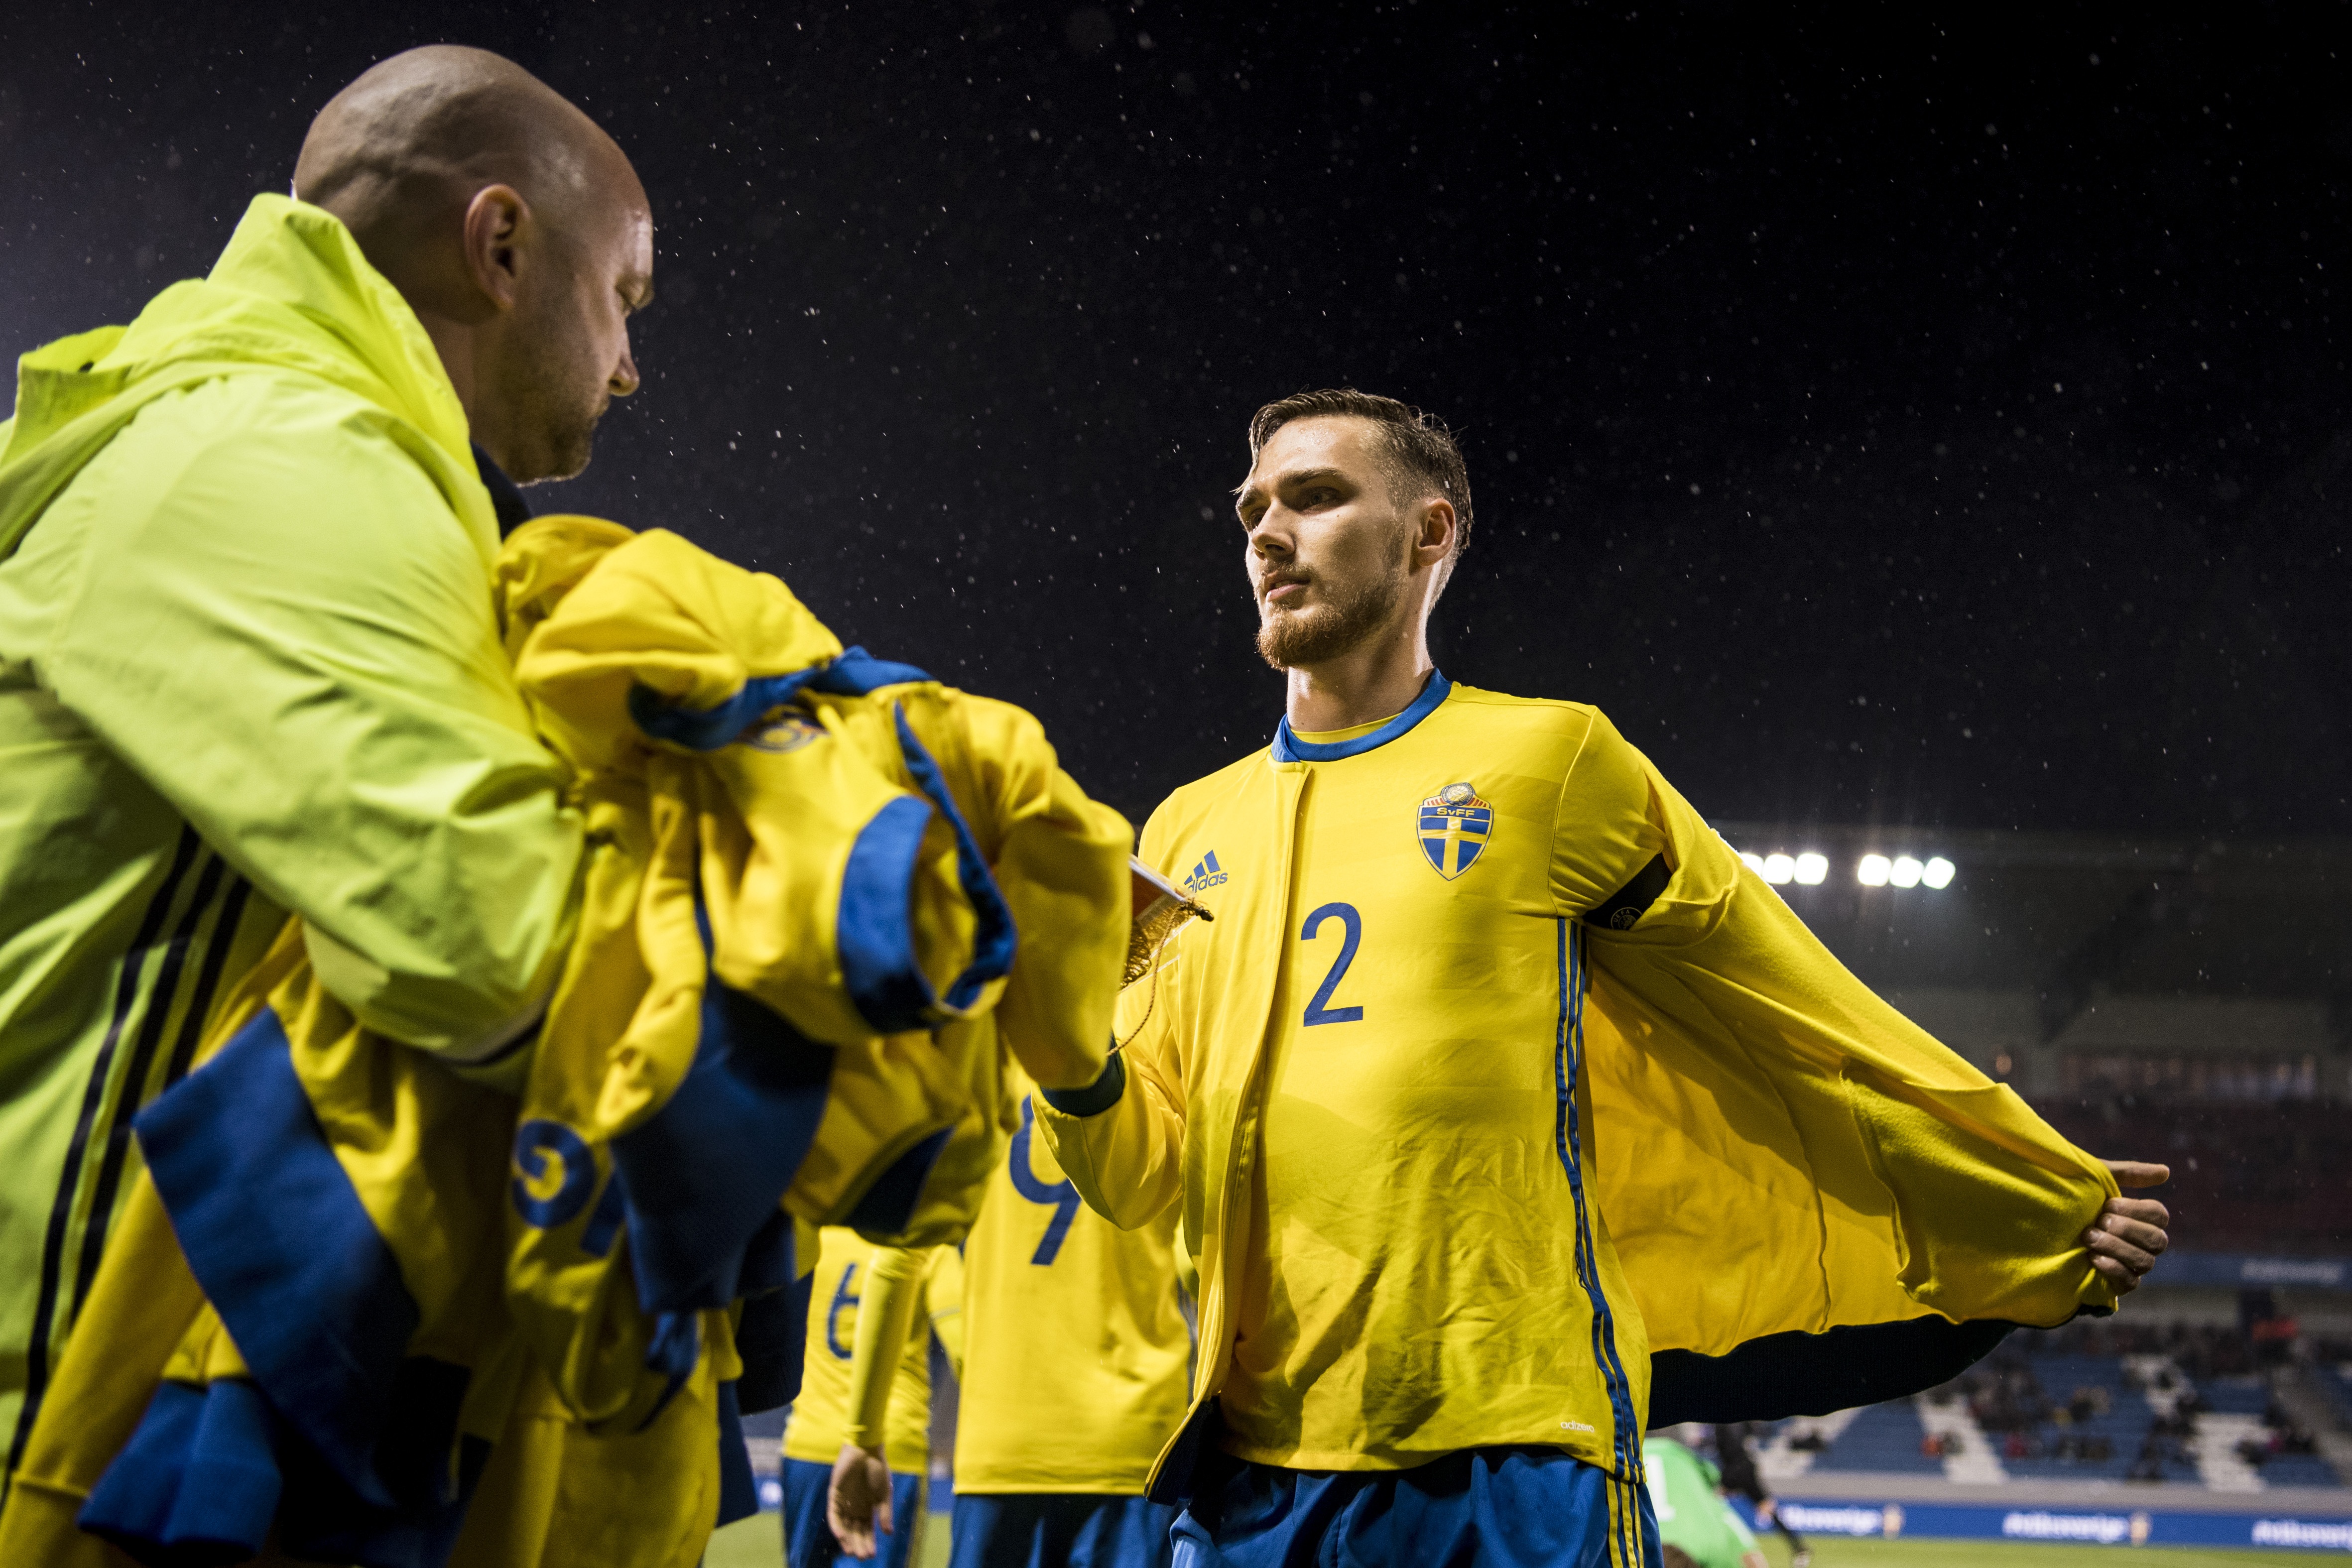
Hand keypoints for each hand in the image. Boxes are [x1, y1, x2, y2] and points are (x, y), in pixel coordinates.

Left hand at [827, 1442, 894, 1559]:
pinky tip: (841, 1536)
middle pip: (855, 1531)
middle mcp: (854, 1508)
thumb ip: (885, 1513)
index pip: (867, 1530)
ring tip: (851, 1551)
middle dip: (858, 1544)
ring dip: (846, 1539)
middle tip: (862, 1557)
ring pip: (843, 1526)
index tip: (872, 1555)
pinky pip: (833, 1515)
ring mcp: (843, 1502)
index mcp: (867, 1508)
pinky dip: (836, 1525)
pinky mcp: (834, 1495)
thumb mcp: (884, 1494)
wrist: (867, 1450)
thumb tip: (888, 1534)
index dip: (869, 1542)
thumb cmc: (878, 1469)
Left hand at [2085, 1160, 2171, 1293]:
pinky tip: (2093, 1258)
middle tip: (2099, 1222)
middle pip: (2157, 1240)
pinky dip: (2113, 1269)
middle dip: (2126, 1229)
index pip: (2159, 1215)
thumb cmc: (2077, 1200)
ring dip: (2116, 1247)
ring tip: (2089, 1238)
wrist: (2045, 1229)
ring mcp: (2134, 1266)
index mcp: (2142, 1218)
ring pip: (2144, 1261)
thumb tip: (2165, 1171)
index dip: (2137, 1210)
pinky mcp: (2120, 1285)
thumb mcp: (2096, 1180)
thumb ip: (2128, 1173)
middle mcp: (2143, 1244)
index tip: (2108, 1204)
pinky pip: (2129, 1282)